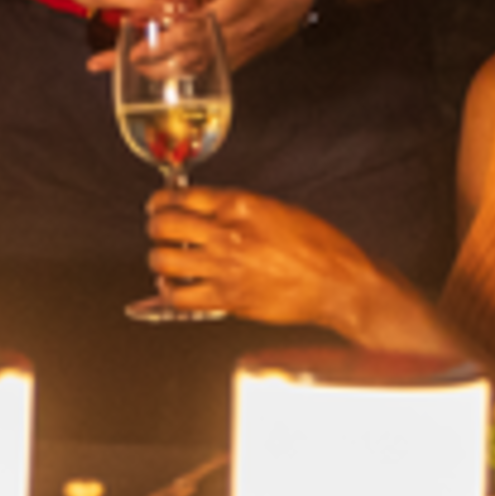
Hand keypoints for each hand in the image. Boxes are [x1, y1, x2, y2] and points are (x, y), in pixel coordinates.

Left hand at [143, 184, 377, 334]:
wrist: (338, 283)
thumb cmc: (320, 248)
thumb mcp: (279, 210)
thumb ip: (241, 210)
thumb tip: (211, 212)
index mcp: (241, 206)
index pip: (184, 196)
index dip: (162, 200)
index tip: (158, 204)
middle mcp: (229, 234)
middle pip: (167, 225)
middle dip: (156, 226)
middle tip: (157, 229)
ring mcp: (225, 268)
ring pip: (165, 261)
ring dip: (159, 258)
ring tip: (164, 258)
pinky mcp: (228, 299)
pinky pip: (180, 297)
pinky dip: (169, 292)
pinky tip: (172, 288)